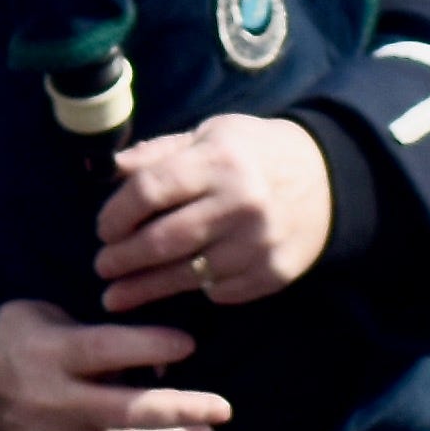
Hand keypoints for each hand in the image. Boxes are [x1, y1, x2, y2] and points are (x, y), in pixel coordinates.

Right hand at [0, 299, 229, 430]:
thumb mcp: (34, 318)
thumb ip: (86, 333)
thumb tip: (142, 358)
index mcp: (50, 353)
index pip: (111, 349)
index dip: (153, 346)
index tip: (189, 345)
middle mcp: (59, 399)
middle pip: (133, 409)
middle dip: (185, 409)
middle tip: (222, 407)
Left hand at [98, 112, 336, 310]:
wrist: (327, 181)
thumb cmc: (251, 153)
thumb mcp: (207, 135)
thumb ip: (156, 153)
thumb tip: (105, 169)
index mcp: (218, 161)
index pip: (150, 190)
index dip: (117, 213)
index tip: (103, 229)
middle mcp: (241, 203)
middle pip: (165, 240)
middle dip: (124, 258)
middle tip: (102, 267)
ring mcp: (261, 243)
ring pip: (189, 273)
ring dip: (146, 287)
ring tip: (116, 295)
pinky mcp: (275, 273)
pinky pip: (221, 291)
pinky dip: (193, 291)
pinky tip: (174, 289)